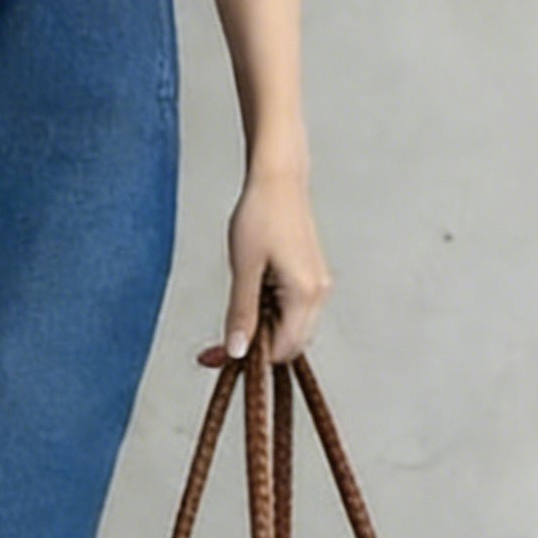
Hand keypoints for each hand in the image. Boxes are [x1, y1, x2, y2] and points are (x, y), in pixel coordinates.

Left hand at [197, 160, 332, 366]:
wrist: (278, 177)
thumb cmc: (261, 214)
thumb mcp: (244, 269)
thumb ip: (241, 314)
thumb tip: (235, 351)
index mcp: (305, 294)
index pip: (281, 350)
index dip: (250, 359)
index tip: (219, 357)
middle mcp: (318, 293)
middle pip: (288, 345)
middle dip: (255, 348)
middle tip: (218, 342)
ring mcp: (317, 286)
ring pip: (288, 329)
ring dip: (261, 330)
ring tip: (238, 302)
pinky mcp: (310, 278)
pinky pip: (290, 311)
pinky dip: (269, 314)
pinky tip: (252, 294)